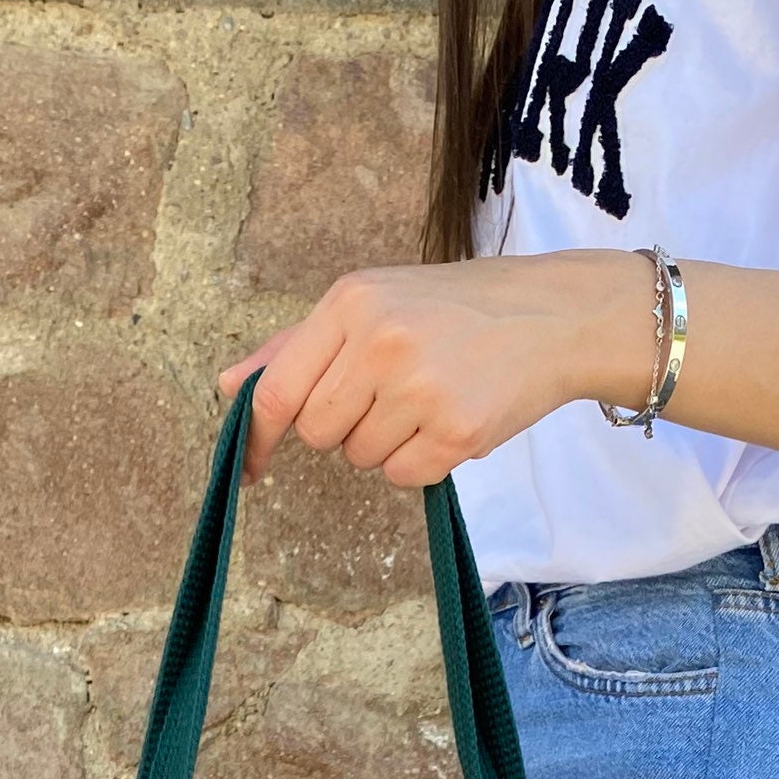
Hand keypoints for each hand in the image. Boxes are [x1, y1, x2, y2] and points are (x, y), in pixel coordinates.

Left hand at [219, 252, 656, 486]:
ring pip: (359, 457)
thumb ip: (296, 347)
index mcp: (351, 302)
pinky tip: (449, 420)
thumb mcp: (373, 303)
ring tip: (428, 398)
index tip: (249, 468)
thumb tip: (228, 388)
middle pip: (317, 432)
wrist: (550, 316)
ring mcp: (420, 387)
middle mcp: (380, 340)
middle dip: (344, 426)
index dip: (256, 436)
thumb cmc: (452, 311)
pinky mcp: (456, 431)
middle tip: (389, 393)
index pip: (277, 389)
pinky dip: (422, 461)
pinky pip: (404, 477)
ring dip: (386, 443)